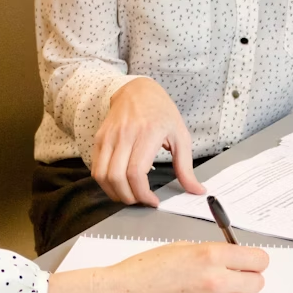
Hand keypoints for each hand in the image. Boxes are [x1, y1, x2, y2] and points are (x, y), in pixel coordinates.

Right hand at [47, 242, 268, 292]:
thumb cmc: (145, 271)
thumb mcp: (181, 248)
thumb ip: (212, 253)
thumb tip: (236, 258)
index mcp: (211, 255)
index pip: (258, 260)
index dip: (255, 261)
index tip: (250, 263)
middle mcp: (216, 281)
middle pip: (257, 283)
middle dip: (247, 279)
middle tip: (232, 279)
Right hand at [91, 77, 205, 206]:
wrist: (138, 90)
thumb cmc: (161, 112)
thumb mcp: (180, 136)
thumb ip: (186, 167)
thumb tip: (196, 190)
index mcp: (147, 134)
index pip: (136, 172)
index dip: (142, 194)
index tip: (152, 201)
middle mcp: (124, 135)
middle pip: (116, 178)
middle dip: (129, 198)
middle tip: (141, 201)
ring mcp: (108, 136)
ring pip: (102, 176)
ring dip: (114, 193)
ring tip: (130, 195)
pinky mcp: (99, 139)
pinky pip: (96, 168)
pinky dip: (106, 183)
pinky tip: (119, 185)